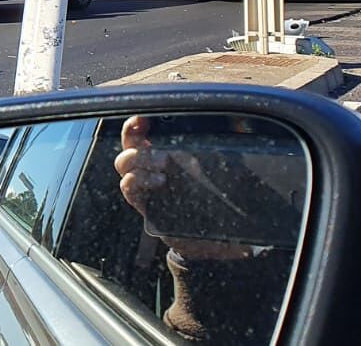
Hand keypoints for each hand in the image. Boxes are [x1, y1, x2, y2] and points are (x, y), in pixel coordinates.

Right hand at [115, 116, 250, 260]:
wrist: (212, 240)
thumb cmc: (216, 203)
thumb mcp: (221, 175)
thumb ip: (222, 157)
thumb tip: (236, 133)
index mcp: (165, 154)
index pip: (142, 133)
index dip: (136, 124)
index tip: (142, 120)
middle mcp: (150, 167)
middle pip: (128, 146)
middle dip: (139, 146)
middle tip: (163, 157)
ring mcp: (144, 185)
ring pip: (124, 164)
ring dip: (139, 162)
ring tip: (163, 172)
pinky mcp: (142, 203)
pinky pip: (128, 187)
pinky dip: (137, 181)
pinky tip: (157, 183)